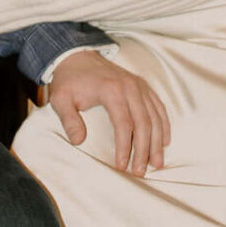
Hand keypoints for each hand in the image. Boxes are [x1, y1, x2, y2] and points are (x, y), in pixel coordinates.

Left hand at [48, 50, 169, 176]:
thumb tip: (78, 141)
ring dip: (157, 141)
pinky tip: (165, 141)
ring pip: (155, 117)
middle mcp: (130, 87)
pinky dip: (164, 124)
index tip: (122, 166)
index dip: (125, 147)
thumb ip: (68, 120)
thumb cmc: (69, 80)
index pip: (124, 124)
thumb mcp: (61, 99)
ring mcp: (139, 85)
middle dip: (144, 150)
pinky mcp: (142, 85)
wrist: (77, 55)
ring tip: (157, 163)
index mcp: (112, 90)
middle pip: (144, 123)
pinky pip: (158, 107)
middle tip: (141, 171)